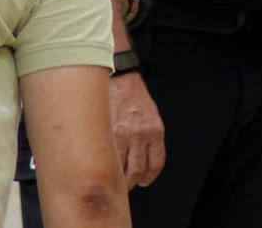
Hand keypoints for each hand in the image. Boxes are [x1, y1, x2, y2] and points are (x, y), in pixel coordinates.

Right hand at [108, 72, 165, 188]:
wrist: (119, 77)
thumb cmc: (134, 96)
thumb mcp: (151, 115)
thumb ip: (150, 137)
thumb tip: (143, 161)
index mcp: (155, 131)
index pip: (156, 164)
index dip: (150, 177)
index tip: (145, 181)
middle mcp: (140, 135)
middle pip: (138, 171)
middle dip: (135, 182)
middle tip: (131, 184)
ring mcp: (122, 134)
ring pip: (121, 168)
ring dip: (120, 178)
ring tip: (116, 179)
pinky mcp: (107, 132)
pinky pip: (109, 156)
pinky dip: (108, 165)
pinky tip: (106, 166)